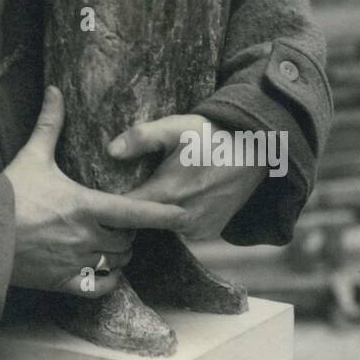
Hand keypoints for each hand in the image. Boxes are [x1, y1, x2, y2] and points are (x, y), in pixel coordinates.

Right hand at [4, 87, 186, 295]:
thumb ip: (50, 124)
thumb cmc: (10, 192)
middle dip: (130, 234)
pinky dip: (107, 281)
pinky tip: (106, 273)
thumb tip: (56, 90)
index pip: (135, 212)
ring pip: (116, 263)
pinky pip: (98, 288)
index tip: (182, 215)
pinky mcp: (62, 282)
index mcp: (86, 205)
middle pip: (127, 240)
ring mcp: (76, 261)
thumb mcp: (33, 155)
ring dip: (120, 255)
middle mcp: (87, 236)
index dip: (162, 215)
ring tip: (114, 245)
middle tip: (124, 225)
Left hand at [110, 116, 266, 240]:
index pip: (125, 211)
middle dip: (132, 208)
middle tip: (129, 186)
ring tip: (156, 188)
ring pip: (161, 226)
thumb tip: (111, 152)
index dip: (111, 203)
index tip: (104, 192)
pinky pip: (180, 229)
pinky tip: (177, 197)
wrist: (255, 151)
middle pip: (142, 221)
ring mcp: (197, 229)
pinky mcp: (209, 232)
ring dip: (154, 213)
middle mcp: (181, 219)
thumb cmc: (211, 136)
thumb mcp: (175, 127)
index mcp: (167, 195)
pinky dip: (174, 217)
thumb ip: (141, 138)